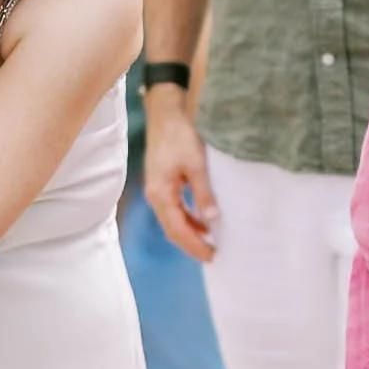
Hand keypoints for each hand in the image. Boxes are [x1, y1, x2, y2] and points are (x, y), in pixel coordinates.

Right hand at [143, 93, 218, 262]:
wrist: (166, 112)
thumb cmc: (180, 134)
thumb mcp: (196, 163)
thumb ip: (203, 192)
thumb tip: (212, 219)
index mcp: (160, 194)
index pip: (177, 229)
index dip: (194, 245)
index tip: (211, 256)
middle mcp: (155, 195)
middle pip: (172, 229)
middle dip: (191, 244)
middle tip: (212, 255)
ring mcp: (157, 189)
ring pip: (173, 220)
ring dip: (190, 232)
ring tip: (210, 242)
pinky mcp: (163, 183)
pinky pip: (174, 209)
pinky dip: (188, 218)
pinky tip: (203, 220)